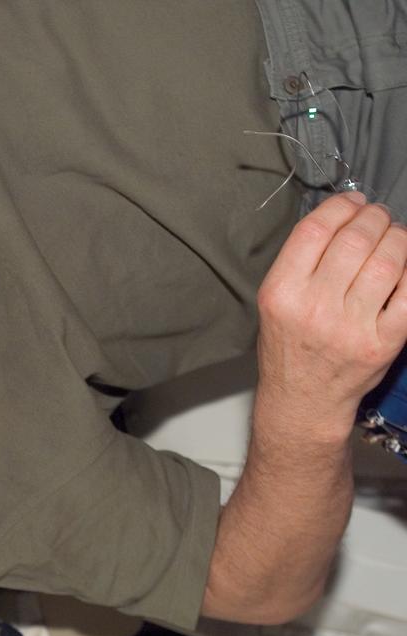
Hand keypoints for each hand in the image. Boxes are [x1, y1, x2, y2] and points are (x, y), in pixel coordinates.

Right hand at [255, 192, 406, 442]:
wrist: (303, 400)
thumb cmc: (289, 347)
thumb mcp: (275, 302)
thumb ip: (302, 262)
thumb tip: (343, 217)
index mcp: (281, 294)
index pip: (315, 231)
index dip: (341, 206)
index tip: (353, 201)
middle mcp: (314, 309)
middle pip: (356, 239)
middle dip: (375, 217)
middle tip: (378, 217)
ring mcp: (352, 327)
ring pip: (389, 260)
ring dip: (398, 238)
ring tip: (394, 238)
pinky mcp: (383, 342)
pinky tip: (404, 267)